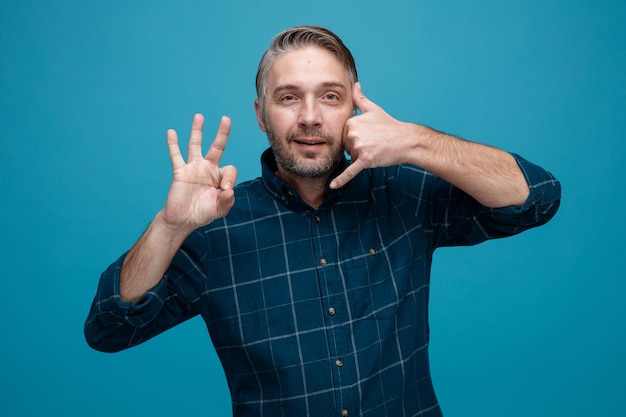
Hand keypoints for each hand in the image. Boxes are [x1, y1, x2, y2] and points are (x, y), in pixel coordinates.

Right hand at [161, 114, 237, 232]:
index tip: (225, 190)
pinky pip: (176, 156)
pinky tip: (171, 132)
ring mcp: (193, 168)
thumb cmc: (202, 213)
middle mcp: (207, 169)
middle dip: (222, 134)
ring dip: (197, 131)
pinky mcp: (180, 172)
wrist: (182, 220)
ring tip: (199, 116)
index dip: (230, 179)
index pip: (230, 170)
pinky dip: (173, 144)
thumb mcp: (219, 209)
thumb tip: (229, 190)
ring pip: (195, 145)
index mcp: (219, 177)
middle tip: (226, 119)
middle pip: (216, 147)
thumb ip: (227, 201)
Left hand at [330, 82, 415, 188]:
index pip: (344, 136)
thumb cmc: (390, 126)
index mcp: (352, 122)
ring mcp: (359, 146)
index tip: (368, 135)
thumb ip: (360, 99)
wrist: (406, 140)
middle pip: (347, 147)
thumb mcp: (373, 110)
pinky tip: (333, 186)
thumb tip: (355, 84)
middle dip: (358, 149)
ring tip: (376, 150)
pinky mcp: (365, 159)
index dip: (355, 138)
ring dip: (362, 157)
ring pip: (352, 157)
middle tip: (374, 143)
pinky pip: (350, 171)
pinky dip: (342, 179)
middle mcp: (353, 133)